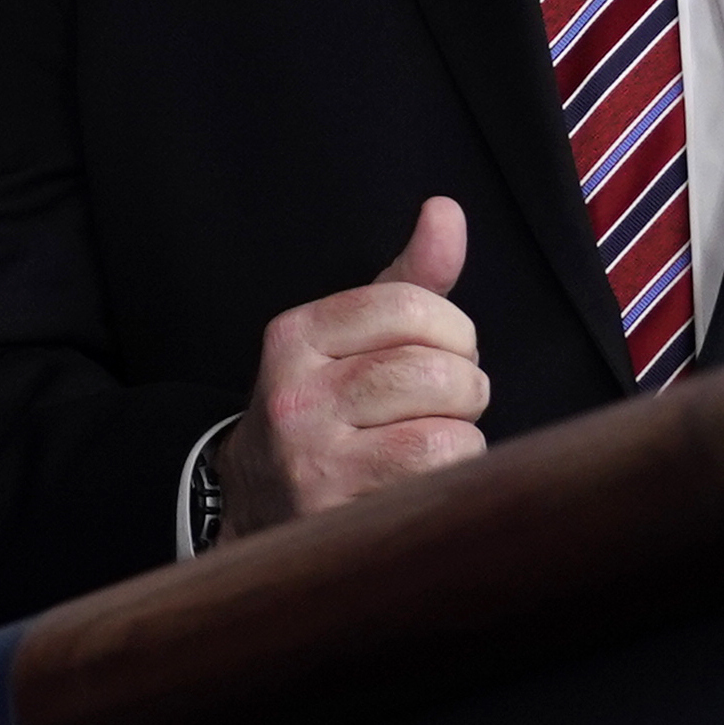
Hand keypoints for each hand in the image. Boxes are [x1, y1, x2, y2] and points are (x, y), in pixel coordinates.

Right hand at [214, 194, 488, 537]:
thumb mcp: (353, 339)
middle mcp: (295, 395)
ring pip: (444, 432)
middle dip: (465, 387)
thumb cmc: (327, 409)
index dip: (452, 330)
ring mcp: (313, 460)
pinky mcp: (337, 514)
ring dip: (462, 437)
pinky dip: (453, 477)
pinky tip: (423, 478)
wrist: (258, 505)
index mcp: (295, 335)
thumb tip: (446, 210)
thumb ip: (408, 281)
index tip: (445, 351)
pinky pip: (437, 481)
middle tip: (447, 402)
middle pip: (434, 371)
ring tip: (435, 440)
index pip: (409, 305)